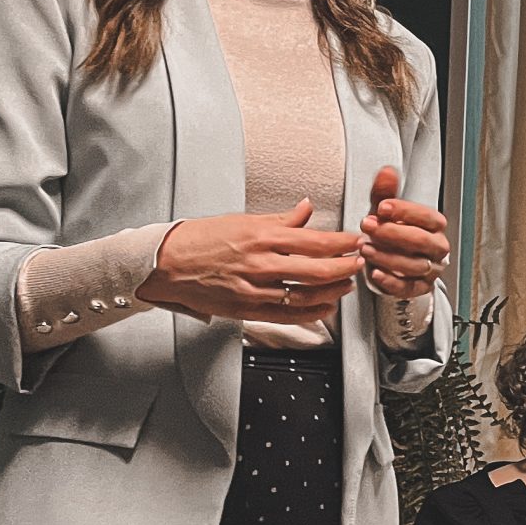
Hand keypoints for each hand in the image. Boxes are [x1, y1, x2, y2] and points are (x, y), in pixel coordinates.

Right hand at [137, 199, 359, 323]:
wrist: (165, 263)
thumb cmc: (199, 239)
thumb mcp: (242, 220)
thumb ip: (280, 219)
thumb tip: (305, 209)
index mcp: (261, 237)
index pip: (314, 241)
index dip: (341, 243)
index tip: (356, 240)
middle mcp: (261, 264)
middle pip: (317, 270)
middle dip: (345, 267)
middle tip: (360, 261)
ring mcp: (254, 289)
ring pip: (306, 295)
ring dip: (333, 290)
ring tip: (346, 283)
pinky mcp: (246, 309)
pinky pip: (287, 315)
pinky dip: (311, 313)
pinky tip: (325, 306)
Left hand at [359, 166, 451, 301]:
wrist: (394, 264)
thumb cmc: (393, 234)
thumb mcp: (387, 212)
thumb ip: (386, 192)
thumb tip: (386, 171)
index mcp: (435, 226)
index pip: (427, 217)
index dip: (405, 211)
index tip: (382, 207)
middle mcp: (437, 248)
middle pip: (421, 241)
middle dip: (392, 233)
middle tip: (368, 226)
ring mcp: (430, 270)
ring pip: (414, 265)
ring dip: (387, 256)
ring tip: (365, 248)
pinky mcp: (419, 289)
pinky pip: (408, 288)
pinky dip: (391, 281)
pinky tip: (374, 273)